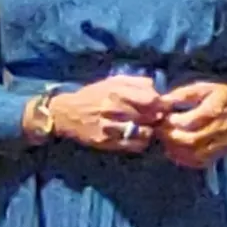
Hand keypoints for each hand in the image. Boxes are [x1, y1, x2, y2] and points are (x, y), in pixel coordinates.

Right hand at [48, 76, 165, 153]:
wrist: (66, 113)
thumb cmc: (94, 95)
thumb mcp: (113, 82)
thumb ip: (137, 82)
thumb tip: (157, 89)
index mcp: (117, 90)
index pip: (152, 99)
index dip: (161, 104)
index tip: (161, 106)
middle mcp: (114, 108)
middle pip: (151, 116)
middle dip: (157, 118)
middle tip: (156, 118)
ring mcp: (110, 126)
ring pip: (145, 132)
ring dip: (150, 130)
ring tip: (146, 127)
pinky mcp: (106, 142)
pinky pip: (134, 145)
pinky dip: (141, 142)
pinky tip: (137, 136)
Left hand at [156, 81, 226, 167]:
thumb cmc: (224, 96)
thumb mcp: (204, 88)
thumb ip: (182, 95)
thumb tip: (161, 102)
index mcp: (216, 109)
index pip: (189, 122)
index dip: (171, 123)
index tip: (163, 118)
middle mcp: (221, 129)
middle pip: (190, 141)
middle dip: (170, 137)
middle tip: (161, 131)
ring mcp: (222, 144)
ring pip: (194, 154)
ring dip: (175, 149)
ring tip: (167, 140)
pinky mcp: (221, 154)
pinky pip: (200, 162)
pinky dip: (185, 159)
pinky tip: (177, 150)